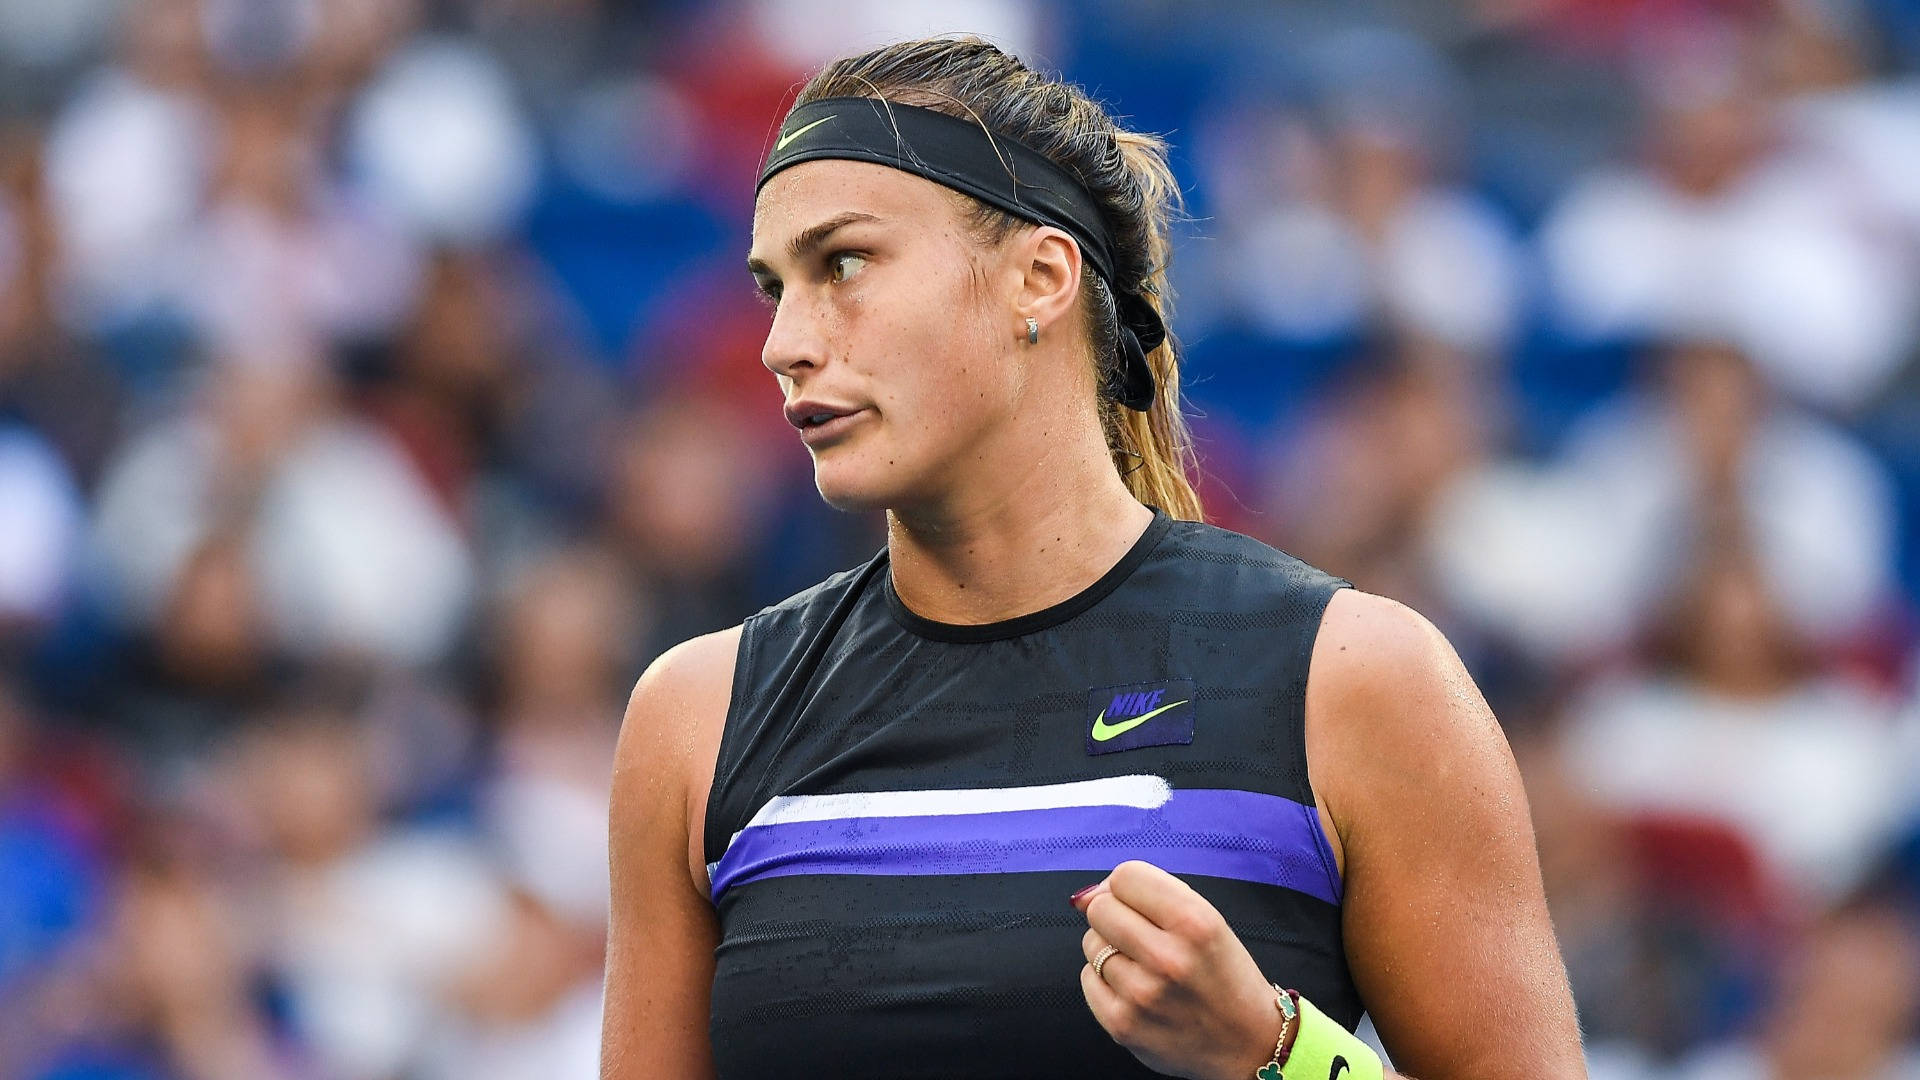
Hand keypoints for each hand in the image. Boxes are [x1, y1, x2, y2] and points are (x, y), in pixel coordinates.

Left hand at [1073, 860, 1282, 1079]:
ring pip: (1091, 943)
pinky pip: (1088, 978)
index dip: (1127, 887)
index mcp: (1195, 922)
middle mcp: (1168, 958)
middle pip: (1100, 908)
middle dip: (1113, 915)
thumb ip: (1152, 895)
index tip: (1139, 903)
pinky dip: (1104, 980)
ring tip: (1143, 966)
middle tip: (1140, 935)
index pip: (1125, 876)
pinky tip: (1134, 988)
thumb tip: (1083, 896)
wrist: (1248, 1043)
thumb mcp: (1208, 921)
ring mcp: (1142, 994)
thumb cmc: (1224, 975)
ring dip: (1110, 948)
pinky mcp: (1122, 1024)